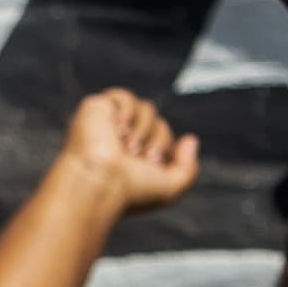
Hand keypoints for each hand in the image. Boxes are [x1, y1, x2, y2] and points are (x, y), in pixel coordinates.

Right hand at [50, 89, 200, 214]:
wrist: (99, 181)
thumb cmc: (128, 190)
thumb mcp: (169, 189)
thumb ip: (189, 169)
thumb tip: (190, 140)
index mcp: (136, 160)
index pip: (165, 139)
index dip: (164, 148)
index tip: (150, 165)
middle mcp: (123, 142)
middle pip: (159, 123)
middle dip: (156, 140)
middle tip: (137, 156)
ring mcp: (110, 126)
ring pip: (146, 109)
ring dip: (143, 128)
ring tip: (126, 146)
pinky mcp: (97, 111)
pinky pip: (122, 96)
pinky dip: (126, 109)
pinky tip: (118, 127)